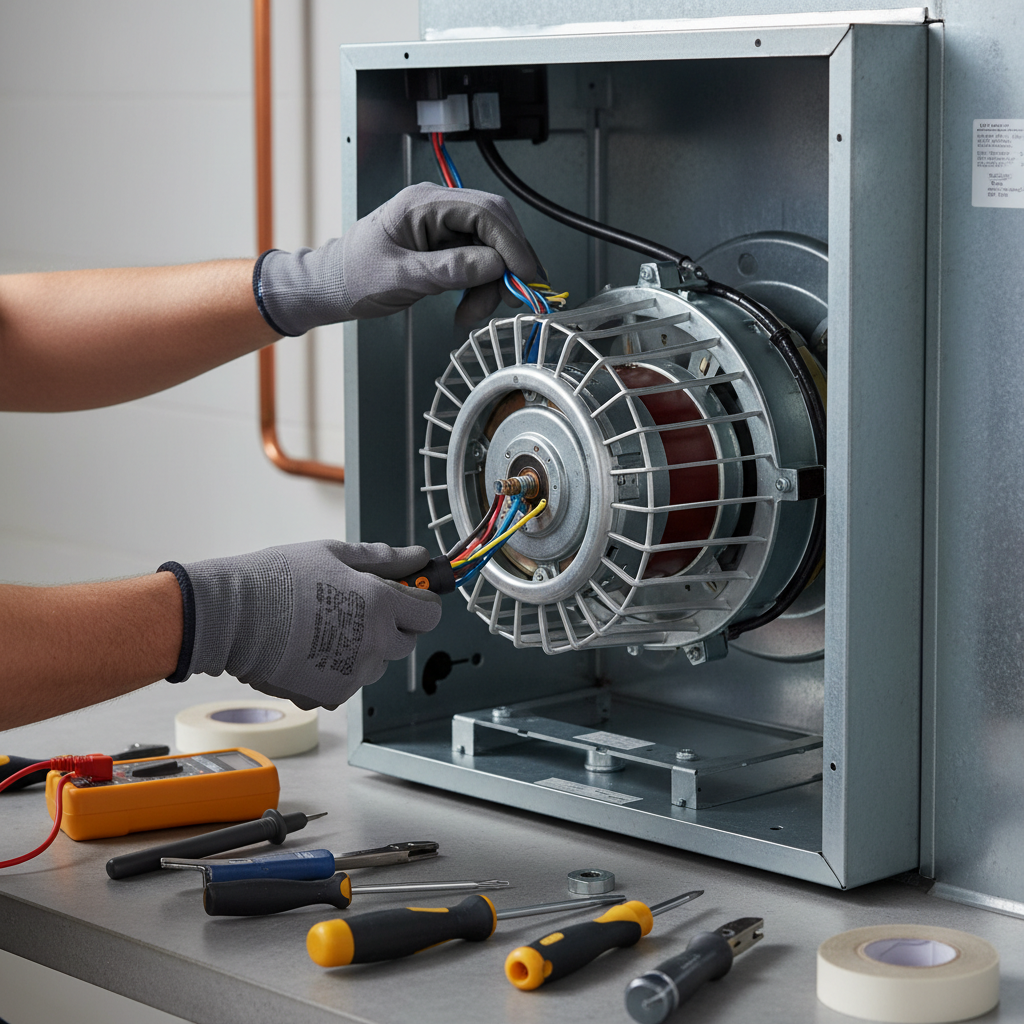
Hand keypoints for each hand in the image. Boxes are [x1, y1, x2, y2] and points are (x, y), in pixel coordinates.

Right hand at [159, 541, 440, 709]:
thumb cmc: (279, 578)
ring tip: (327, 627)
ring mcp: (353, 674)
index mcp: (381, 606)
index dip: (420, 602)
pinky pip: (348, 683)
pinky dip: (337, 669)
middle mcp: (374, 644)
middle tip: (360, 607)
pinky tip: (311, 648)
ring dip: (366, 649)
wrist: (232, 615)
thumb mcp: (334, 554)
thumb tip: (418, 557)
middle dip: (393, 625)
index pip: (429, 614)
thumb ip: (383, 559)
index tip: (408, 594)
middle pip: (406, 642)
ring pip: (377, 665)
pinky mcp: (331, 695)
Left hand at [255, 182, 540, 334]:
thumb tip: (493, 264)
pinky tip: (467, 308)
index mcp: (423, 204)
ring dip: (491, 284)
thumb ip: (448, 269)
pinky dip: (479, 287)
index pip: (484, 212)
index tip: (526, 275)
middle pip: (494, 228)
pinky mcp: (443, 248)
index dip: (511, 243)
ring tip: (473, 314)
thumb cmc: (353, 277)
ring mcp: (442, 228)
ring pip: (489, 249)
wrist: (331, 288)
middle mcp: (437, 209)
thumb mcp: (401, 277)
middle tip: (515, 297)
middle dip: (508, 264)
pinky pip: (476, 263)